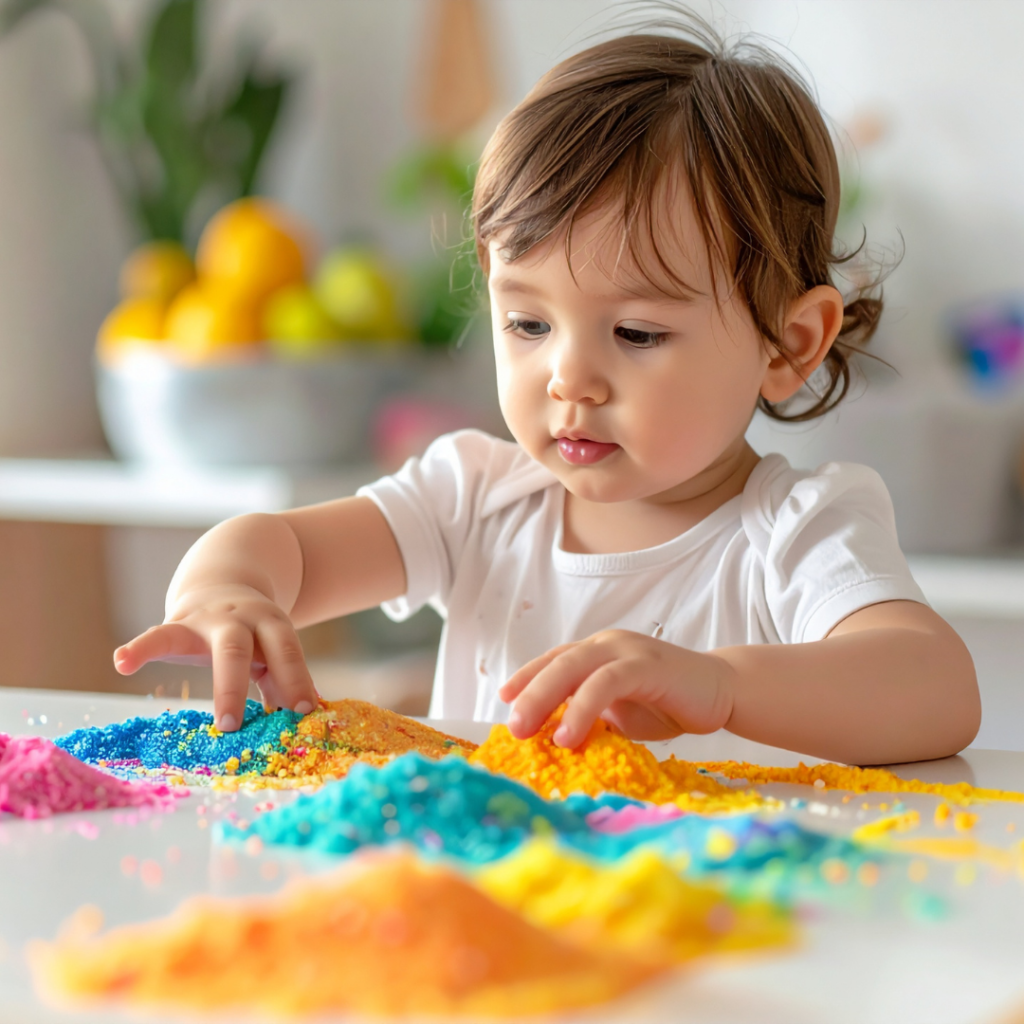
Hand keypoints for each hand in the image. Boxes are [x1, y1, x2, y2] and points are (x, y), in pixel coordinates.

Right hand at [113, 583, 317, 731]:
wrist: (223, 584)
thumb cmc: (253, 635)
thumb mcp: (271, 650)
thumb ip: (280, 681)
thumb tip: (298, 725)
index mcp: (270, 625)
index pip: (285, 651)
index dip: (296, 679)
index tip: (304, 710)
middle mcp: (240, 619)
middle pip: (239, 650)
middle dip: (239, 688)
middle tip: (235, 728)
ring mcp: (206, 620)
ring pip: (208, 646)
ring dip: (213, 685)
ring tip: (211, 720)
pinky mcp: (176, 625)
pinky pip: (156, 636)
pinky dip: (138, 649)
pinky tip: (122, 663)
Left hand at [498, 629, 733, 748]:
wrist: (722, 691)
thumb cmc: (667, 703)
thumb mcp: (619, 713)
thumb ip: (590, 716)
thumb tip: (553, 737)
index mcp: (597, 652)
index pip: (553, 661)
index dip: (527, 678)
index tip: (504, 701)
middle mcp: (606, 644)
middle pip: (556, 663)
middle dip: (528, 693)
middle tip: (510, 726)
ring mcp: (625, 650)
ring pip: (574, 668)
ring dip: (546, 699)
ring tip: (528, 732)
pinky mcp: (646, 665)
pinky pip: (605, 683)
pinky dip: (582, 708)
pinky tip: (568, 734)